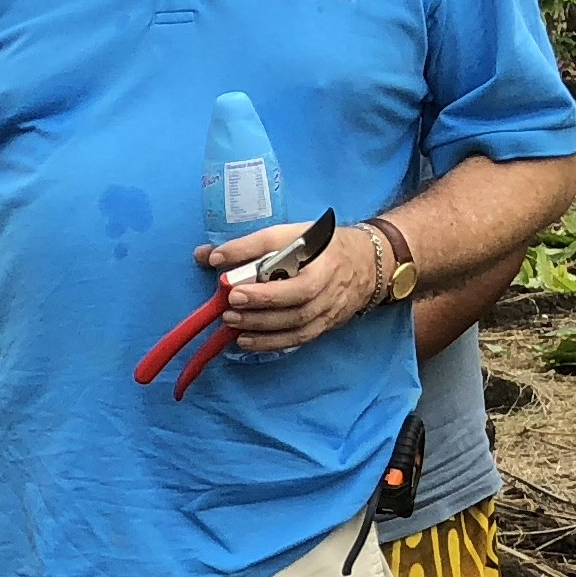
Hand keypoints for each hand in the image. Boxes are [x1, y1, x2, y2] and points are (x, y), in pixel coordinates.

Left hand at [195, 219, 383, 359]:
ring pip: (298, 319)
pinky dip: (271, 342)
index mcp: (317, 245)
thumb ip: (249, 247)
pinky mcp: (327, 323)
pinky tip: (246, 340)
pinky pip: (299, 337)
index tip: (218, 260)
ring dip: (262, 323)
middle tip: (231, 301)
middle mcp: (328, 275)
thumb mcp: (292, 235)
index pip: (281, 243)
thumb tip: (206, 256)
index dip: (250, 251)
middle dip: (262, 298)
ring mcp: (330, 302)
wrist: (369, 263)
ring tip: (232, 322)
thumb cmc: (322, 248)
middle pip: (298, 291)